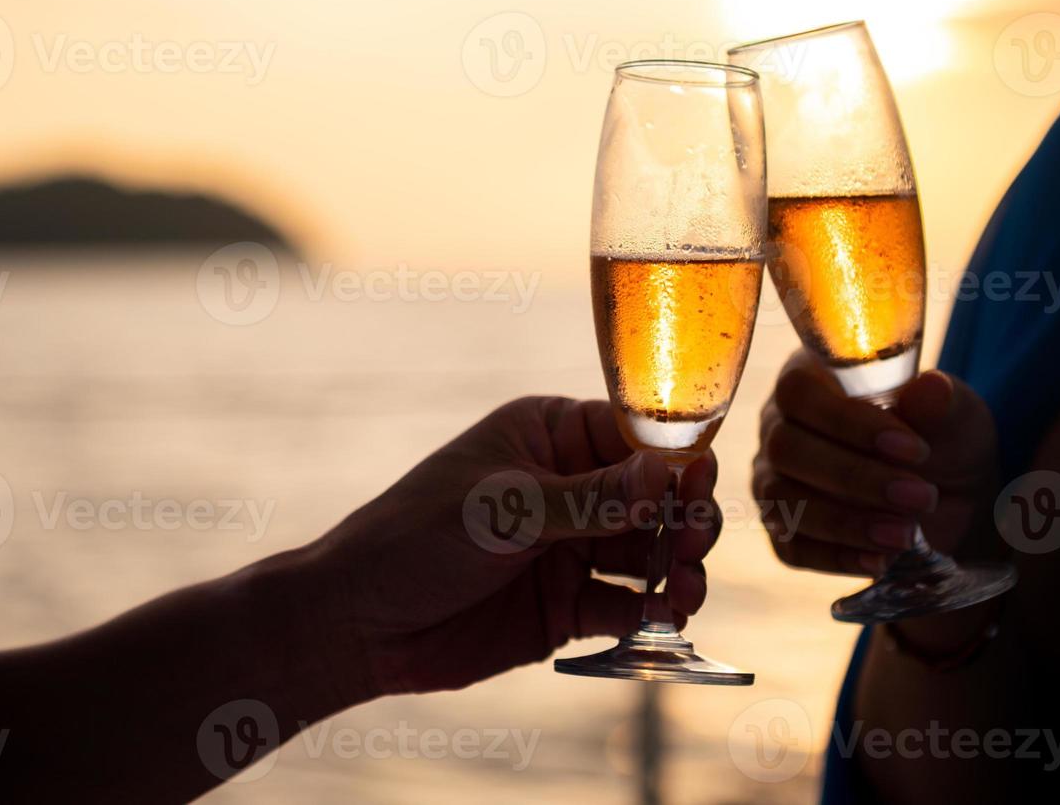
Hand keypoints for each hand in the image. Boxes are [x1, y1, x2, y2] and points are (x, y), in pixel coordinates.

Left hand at [311, 396, 718, 696]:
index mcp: (550, 436)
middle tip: (694, 545)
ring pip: (647, 552)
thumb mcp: (505, 509)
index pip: (634, 436)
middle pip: (654, 497)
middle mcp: (570, 487)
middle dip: (683, 518)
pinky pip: (624, 605)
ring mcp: (570, 547)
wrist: (359, 624)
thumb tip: (665, 473)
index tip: (700, 485)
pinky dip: (650, 613)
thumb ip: (590, 497)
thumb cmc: (416, 537)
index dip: (675, 460)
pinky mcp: (566, 606)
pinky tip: (665, 620)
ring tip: (686, 591)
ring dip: (676, 568)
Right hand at [752, 349, 999, 576]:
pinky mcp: (783, 529)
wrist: (952, 499)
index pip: (799, 391)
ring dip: (846, 522)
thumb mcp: (956, 417)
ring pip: (782, 500)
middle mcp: (779, 425)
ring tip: (906, 535)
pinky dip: (836, 557)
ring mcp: (773, 479)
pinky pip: (791, 547)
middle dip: (855, 477)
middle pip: (785, 448)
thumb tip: (930, 388)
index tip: (913, 449)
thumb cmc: (943, 440)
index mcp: (811, 378)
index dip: (848, 421)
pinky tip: (880, 559)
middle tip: (921, 497)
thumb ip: (940, 404)